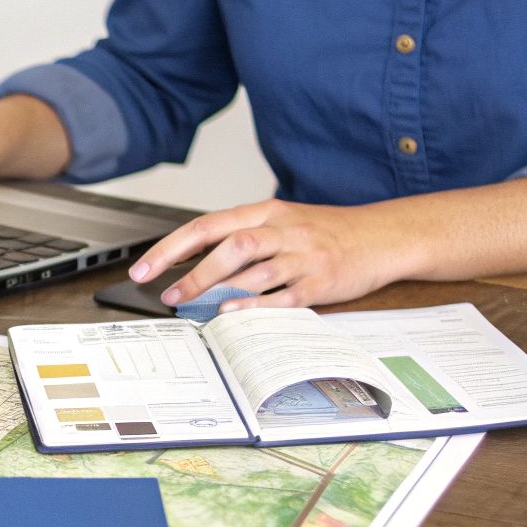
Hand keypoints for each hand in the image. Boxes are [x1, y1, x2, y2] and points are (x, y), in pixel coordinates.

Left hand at [128, 199, 417, 311]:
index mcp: (266, 212)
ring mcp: (303, 254)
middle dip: (192, 271)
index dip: (171, 247)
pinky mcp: (322, 279)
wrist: (383, 236)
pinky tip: (235, 313)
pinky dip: (257, 304)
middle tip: (167, 294)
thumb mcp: (281, 223)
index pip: (207, 225)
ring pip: (255, 267)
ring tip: (193, 306)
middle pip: (230, 244)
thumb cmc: (325, 232)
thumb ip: (239, 240)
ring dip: (219, 288)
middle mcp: (282, 229)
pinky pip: (285, 293)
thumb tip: (189, 266)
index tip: (144, 268)